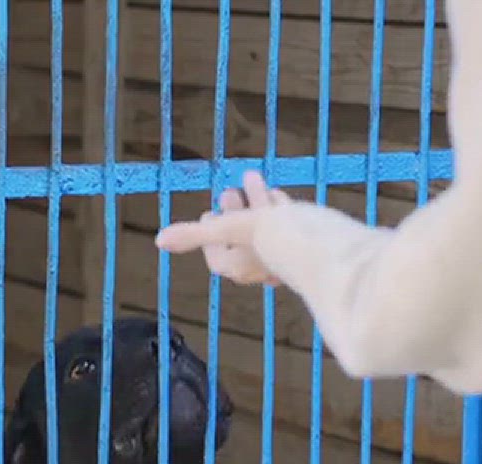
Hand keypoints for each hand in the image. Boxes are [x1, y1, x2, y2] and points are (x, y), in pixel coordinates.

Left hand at [154, 170, 292, 286]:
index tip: (208, 215)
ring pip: (264, 228)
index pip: (217, 254)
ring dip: (254, 204)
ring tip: (251, 178)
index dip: (210, 233)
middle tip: (227, 193)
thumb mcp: (228, 227)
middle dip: (233, 213)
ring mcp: (282, 256)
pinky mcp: (304, 243)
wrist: (323, 244)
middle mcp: (258, 266)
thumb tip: (158, 241)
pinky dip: (277, 207)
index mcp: (236, 267)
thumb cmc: (271, 239)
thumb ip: (193, 235)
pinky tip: (277, 193)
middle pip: (239, 239)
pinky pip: (286, 225)